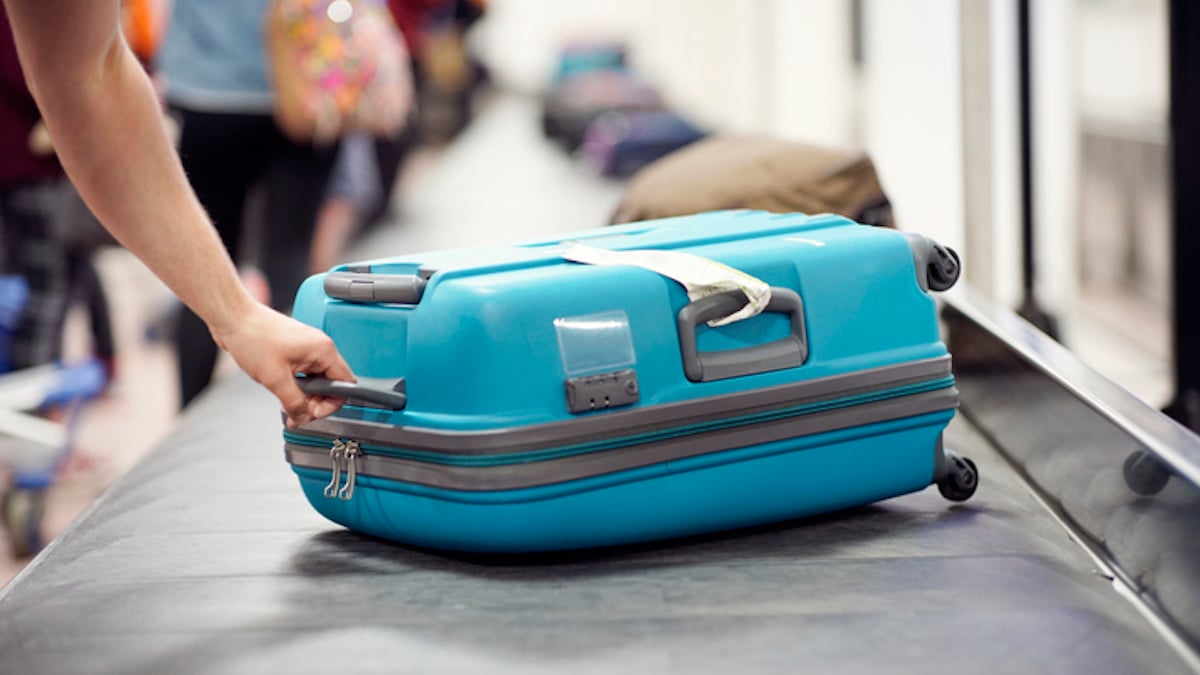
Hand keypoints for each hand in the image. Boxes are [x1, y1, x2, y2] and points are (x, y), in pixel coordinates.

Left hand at [211, 303, 354, 428]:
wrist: (232, 318)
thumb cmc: (253, 336)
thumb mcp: (275, 378)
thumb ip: (294, 402)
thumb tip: (304, 417)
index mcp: (323, 350)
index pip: (344, 384)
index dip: (331, 404)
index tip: (313, 413)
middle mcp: (319, 348)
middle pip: (331, 385)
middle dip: (316, 403)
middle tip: (298, 413)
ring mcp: (306, 349)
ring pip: (317, 381)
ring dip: (305, 397)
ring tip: (288, 405)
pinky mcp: (294, 351)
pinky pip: (304, 375)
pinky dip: (296, 387)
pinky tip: (283, 393)